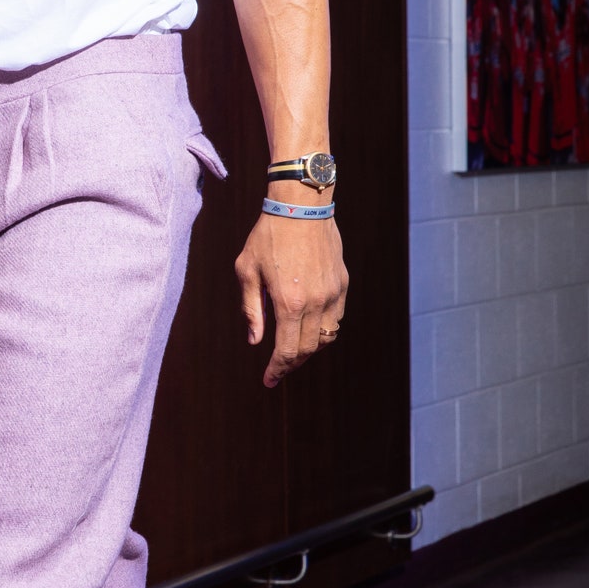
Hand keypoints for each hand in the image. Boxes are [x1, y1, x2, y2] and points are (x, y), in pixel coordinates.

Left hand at [235, 209, 347, 387]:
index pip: (287, 352)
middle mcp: (316, 302)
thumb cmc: (267, 236)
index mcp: (289, 302)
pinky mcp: (342, 283)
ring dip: (309, 349)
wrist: (301, 206)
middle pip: (307, 350)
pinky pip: (336, 318)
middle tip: (277, 370)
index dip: (277, 371)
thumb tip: (255, 341)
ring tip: (293, 350)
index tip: (268, 381)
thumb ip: (251, 310)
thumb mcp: (247, 271)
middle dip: (291, 365)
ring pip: (326, 337)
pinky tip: (309, 327)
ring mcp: (333, 293)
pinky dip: (323, 330)